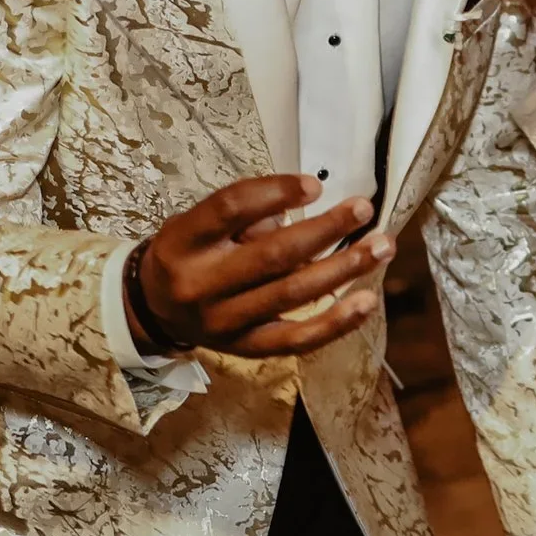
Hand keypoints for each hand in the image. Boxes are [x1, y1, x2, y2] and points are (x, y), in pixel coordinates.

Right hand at [128, 175, 393, 358]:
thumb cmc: (189, 253)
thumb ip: (246, 215)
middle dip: (324, 230)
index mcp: (184, 242)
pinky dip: (335, 322)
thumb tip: (308, 207)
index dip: (274, 193)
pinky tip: (366, 301)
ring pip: (291, 296)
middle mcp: (202, 284)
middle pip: (271, 256)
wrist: (154, 309)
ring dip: (343, 269)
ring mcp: (224, 323)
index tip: (315, 184)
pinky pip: (296, 339)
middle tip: (362, 208)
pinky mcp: (246, 350)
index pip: (229, 210)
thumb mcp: (198, 223)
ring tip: (381, 247)